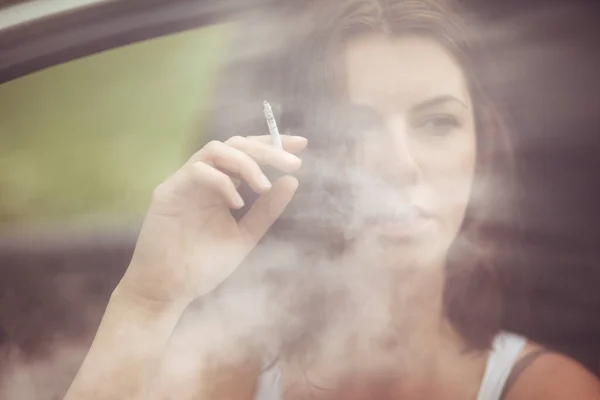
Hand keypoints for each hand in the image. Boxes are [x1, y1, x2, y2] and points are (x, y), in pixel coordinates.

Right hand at [117, 135, 306, 309]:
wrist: (169, 291)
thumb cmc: (203, 266)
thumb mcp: (245, 236)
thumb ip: (266, 210)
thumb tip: (292, 180)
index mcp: (222, 186)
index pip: (247, 152)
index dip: (273, 145)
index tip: (301, 145)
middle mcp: (204, 178)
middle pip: (236, 144)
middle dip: (266, 150)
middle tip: (293, 163)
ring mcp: (184, 182)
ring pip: (216, 149)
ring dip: (246, 162)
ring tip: (263, 187)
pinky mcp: (167, 191)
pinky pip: (197, 170)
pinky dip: (222, 182)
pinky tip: (236, 204)